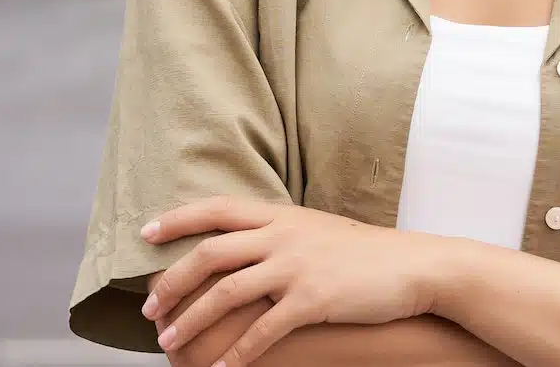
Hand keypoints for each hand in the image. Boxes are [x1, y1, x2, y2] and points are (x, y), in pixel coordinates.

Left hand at [142, 196, 444, 364]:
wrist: (414, 266)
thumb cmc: (366, 254)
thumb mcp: (317, 230)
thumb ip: (280, 234)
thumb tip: (245, 250)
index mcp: (280, 215)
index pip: (216, 208)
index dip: (177, 218)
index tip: (144, 233)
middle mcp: (283, 235)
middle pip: (210, 252)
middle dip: (172, 282)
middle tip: (148, 309)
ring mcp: (297, 266)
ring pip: (226, 292)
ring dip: (192, 320)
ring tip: (169, 343)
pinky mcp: (313, 300)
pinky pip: (262, 331)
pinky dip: (236, 355)